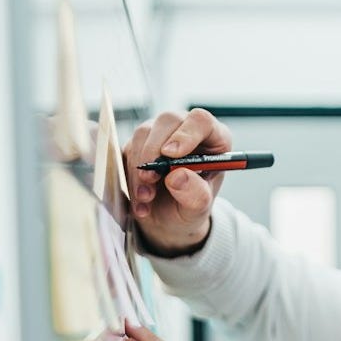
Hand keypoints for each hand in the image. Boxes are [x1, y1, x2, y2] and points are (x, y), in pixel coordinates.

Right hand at [122, 108, 232, 256]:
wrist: (169, 220)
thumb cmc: (190, 208)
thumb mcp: (199, 208)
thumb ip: (195, 194)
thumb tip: (177, 176)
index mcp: (213, 139)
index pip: (201, 121)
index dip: (186, 134)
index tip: (170, 154)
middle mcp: (186, 129)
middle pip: (168, 121)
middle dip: (154, 151)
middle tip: (150, 179)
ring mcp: (160, 134)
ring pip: (143, 134)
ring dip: (139, 168)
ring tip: (146, 198)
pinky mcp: (138, 144)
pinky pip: (126, 150)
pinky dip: (128, 176)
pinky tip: (139, 200)